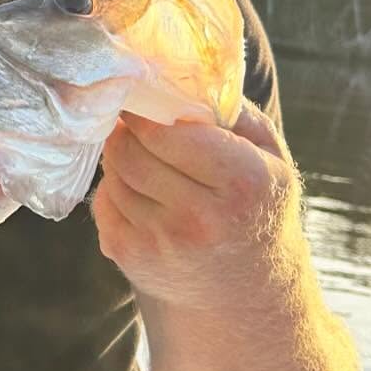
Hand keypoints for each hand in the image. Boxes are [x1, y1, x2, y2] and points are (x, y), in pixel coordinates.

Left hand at [91, 100, 300, 313]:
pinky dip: (114, 191)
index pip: (164, 131)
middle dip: (127, 133)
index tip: (140, 101)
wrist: (246, 293)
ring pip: (113, 175)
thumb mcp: (267, 155)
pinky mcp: (130, 257)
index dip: (145, 112)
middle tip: (136, 126)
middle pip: (129, 151)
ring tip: (148, 164)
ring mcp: (161, 241)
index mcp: (242, 182)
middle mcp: (200, 217)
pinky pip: (102, 202)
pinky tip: (143, 196)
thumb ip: (230, 112)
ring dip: (121, 162)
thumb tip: (176, 78)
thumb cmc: (256, 207)